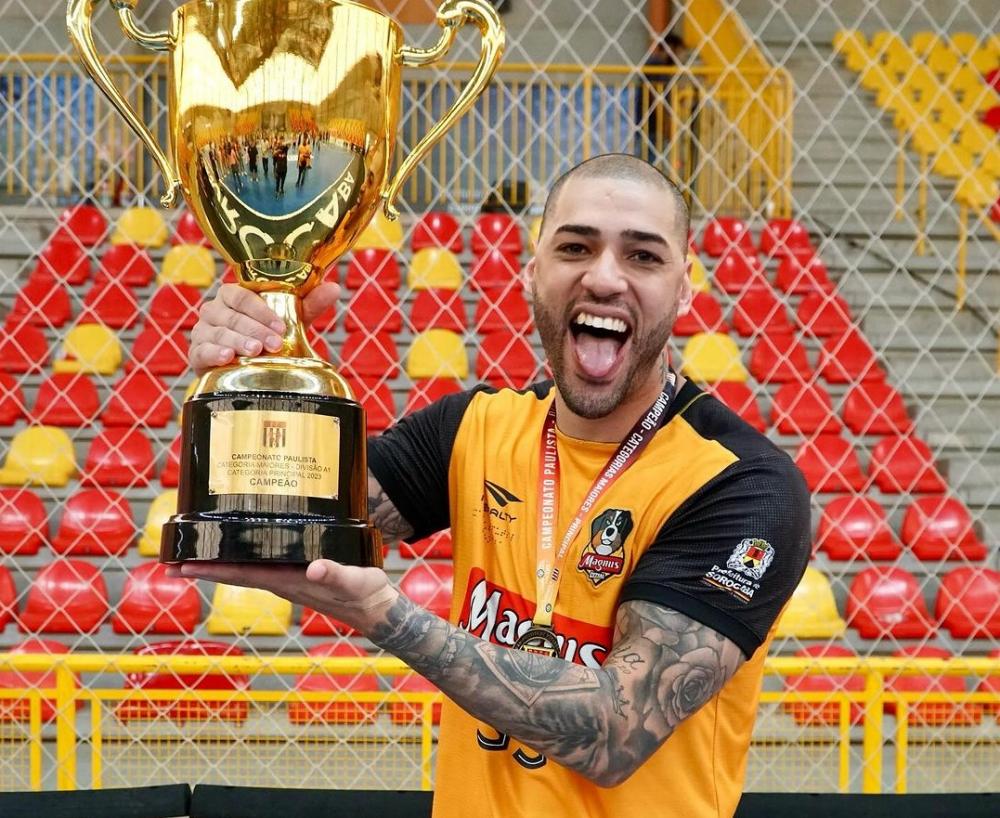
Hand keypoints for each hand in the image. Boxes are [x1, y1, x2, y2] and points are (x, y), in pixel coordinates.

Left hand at [169, 559, 398, 633]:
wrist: (377, 608)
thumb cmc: (366, 594)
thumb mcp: (354, 580)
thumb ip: (336, 574)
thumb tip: (314, 568)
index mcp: (288, 582)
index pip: (240, 574)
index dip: (209, 570)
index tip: (180, 566)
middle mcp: (281, 581)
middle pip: (234, 572)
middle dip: (203, 567)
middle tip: (170, 560)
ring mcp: (288, 579)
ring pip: (245, 568)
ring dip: (219, 563)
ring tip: (194, 554)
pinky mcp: (298, 574)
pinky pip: (262, 564)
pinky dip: (243, 557)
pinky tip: (240, 549)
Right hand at [189, 281, 340, 374]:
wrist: (247, 368)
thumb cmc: (267, 336)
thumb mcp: (289, 321)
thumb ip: (308, 304)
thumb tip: (334, 288)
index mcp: (233, 296)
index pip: (241, 295)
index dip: (260, 310)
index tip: (281, 326)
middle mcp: (214, 310)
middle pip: (231, 316)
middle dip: (254, 330)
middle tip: (274, 344)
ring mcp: (203, 332)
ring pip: (218, 333)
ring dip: (238, 342)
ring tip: (255, 352)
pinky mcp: (197, 353)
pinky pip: (200, 350)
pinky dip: (213, 353)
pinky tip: (226, 358)